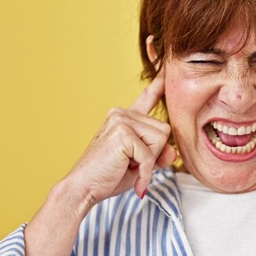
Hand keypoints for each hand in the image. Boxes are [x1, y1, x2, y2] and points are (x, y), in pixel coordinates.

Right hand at [63, 69, 174, 206]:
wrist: (82, 189)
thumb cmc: (107, 177)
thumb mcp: (140, 165)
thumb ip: (158, 155)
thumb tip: (174, 151)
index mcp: (124, 118)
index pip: (147, 98)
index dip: (160, 83)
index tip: (167, 66)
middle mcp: (121, 113)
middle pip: (164, 130)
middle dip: (154, 153)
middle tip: (132, 165)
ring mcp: (121, 120)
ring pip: (161, 140)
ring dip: (149, 162)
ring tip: (128, 169)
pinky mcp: (122, 133)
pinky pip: (150, 155)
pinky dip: (145, 172)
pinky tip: (133, 180)